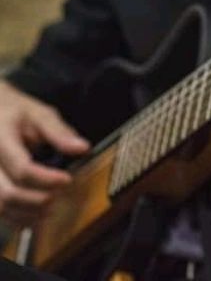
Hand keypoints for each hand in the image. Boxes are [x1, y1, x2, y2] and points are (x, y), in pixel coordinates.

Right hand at [0, 81, 89, 226]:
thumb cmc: (14, 112)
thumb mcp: (38, 113)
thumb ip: (60, 132)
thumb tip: (82, 148)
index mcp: (0, 138)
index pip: (21, 167)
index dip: (46, 179)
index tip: (67, 180)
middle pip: (7, 192)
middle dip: (36, 201)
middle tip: (59, 198)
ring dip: (26, 213)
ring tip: (50, 210)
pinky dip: (15, 216)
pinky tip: (34, 216)